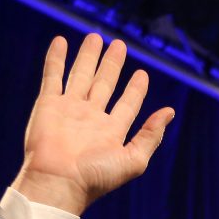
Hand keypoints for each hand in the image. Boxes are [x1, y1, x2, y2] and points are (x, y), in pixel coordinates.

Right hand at [11, 34, 174, 214]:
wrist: (58, 182)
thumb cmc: (96, 176)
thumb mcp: (134, 160)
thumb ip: (151, 136)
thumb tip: (170, 112)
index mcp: (111, 132)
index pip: (127, 104)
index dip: (135, 89)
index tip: (142, 74)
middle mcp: (91, 118)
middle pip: (104, 84)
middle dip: (112, 65)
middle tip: (119, 45)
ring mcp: (69, 109)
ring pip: (81, 75)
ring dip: (88, 56)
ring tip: (95, 37)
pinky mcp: (48, 104)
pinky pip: (53, 76)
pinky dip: (56, 58)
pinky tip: (61, 42)